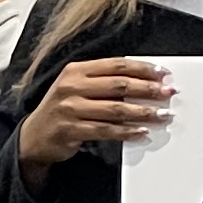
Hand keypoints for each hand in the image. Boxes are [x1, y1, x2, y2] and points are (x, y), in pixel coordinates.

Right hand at [16, 56, 171, 174]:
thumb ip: (103, 82)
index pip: (116, 65)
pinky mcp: (71, 130)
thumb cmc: (61, 110)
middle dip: (148, 89)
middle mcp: (71, 86)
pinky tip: (141, 132)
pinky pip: (106, 130)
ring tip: (162, 115)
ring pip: (115, 109)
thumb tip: (142, 82)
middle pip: (119, 85)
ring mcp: (70, 109)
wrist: (34, 137)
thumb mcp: (76, 87)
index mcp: (76, 70)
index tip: (162, 74)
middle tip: (168, 93)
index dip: (142, 68)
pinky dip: (127, 131)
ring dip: (143, 112)